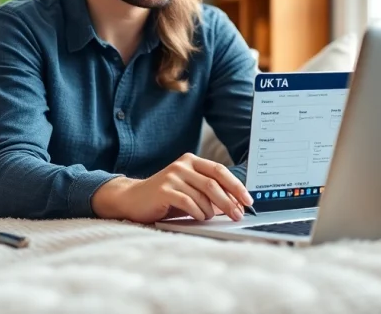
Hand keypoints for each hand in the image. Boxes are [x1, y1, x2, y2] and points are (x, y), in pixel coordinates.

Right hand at [91, 153, 253, 223]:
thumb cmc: (165, 197)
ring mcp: (172, 176)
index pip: (219, 171)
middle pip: (213, 183)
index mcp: (191, 161)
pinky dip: (197, 213)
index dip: (236, 185)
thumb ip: (208, 192)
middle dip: (229, 201)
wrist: (132, 199)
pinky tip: (198, 218)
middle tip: (238, 215)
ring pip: (202, 195)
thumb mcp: (189, 190)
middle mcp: (182, 165)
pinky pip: (188, 202)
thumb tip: (236, 204)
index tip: (248, 200)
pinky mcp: (163, 190)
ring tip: (210, 218)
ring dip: (210, 211)